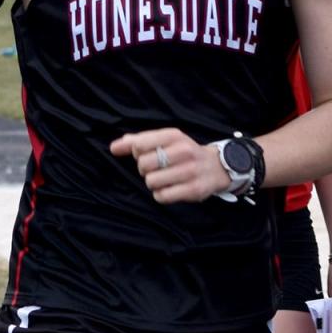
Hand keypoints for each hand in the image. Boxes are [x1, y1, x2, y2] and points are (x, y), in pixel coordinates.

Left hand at [110, 127, 229, 202]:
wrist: (216, 167)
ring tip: (164, 180)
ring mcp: (189, 171)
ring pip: (151, 182)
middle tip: (156, 170)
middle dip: (145, 170)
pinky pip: (162, 196)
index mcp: (174, 136)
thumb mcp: (165, 141)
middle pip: (143, 165)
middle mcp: (183, 151)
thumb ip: (139, 141)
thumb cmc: (184, 153)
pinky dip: (161, 195)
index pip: (139, 145)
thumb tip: (114, 148)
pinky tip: (170, 190)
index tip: (145, 155)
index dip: (137, 153)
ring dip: (153, 184)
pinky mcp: (193, 189)